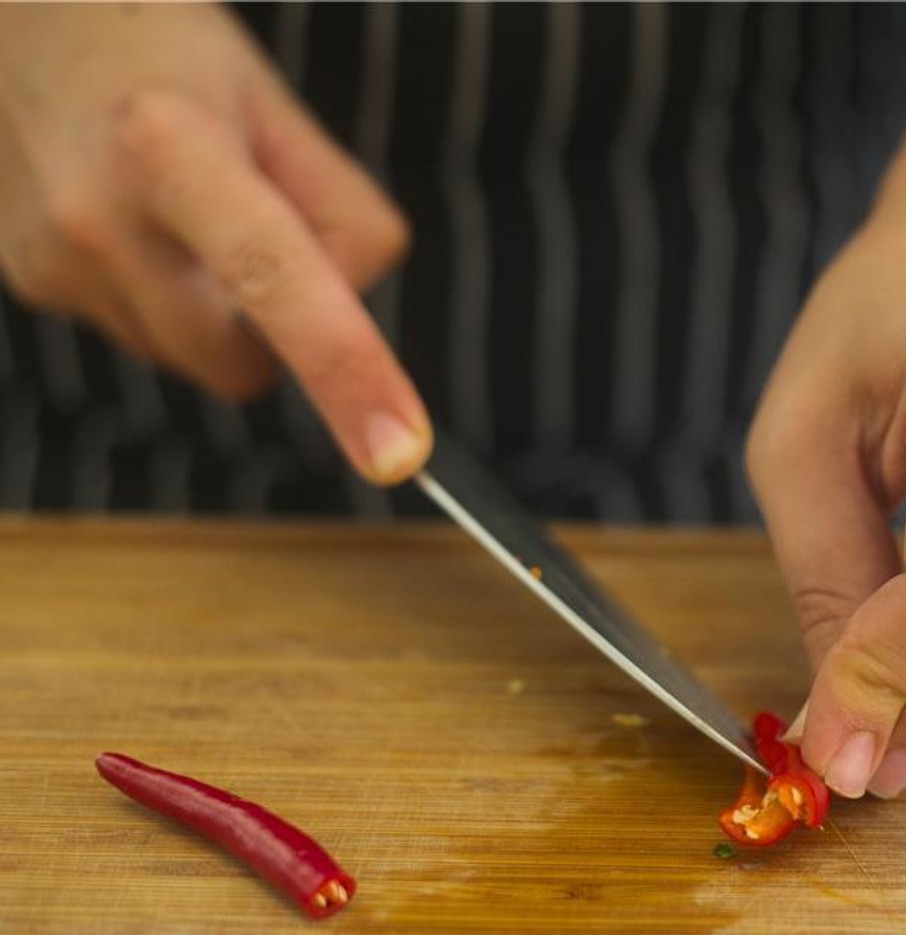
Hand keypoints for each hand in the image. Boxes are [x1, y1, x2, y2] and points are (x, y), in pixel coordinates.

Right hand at [0, 2, 428, 481]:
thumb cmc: (166, 53)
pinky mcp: (30, 284)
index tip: (399, 453)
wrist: (13, 21)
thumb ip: (342, 214)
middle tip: (258, 230)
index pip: (274, 277)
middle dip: (272, 332)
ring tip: (179, 206)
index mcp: (170, 149)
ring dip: (213, 312)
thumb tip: (352, 312)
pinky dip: (164, 297)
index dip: (345, 369)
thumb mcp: (273, 104)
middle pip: (240, 365)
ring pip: (191, 358)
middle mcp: (98, 219)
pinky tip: (134, 219)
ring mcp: (53, 263)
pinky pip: (143, 334)